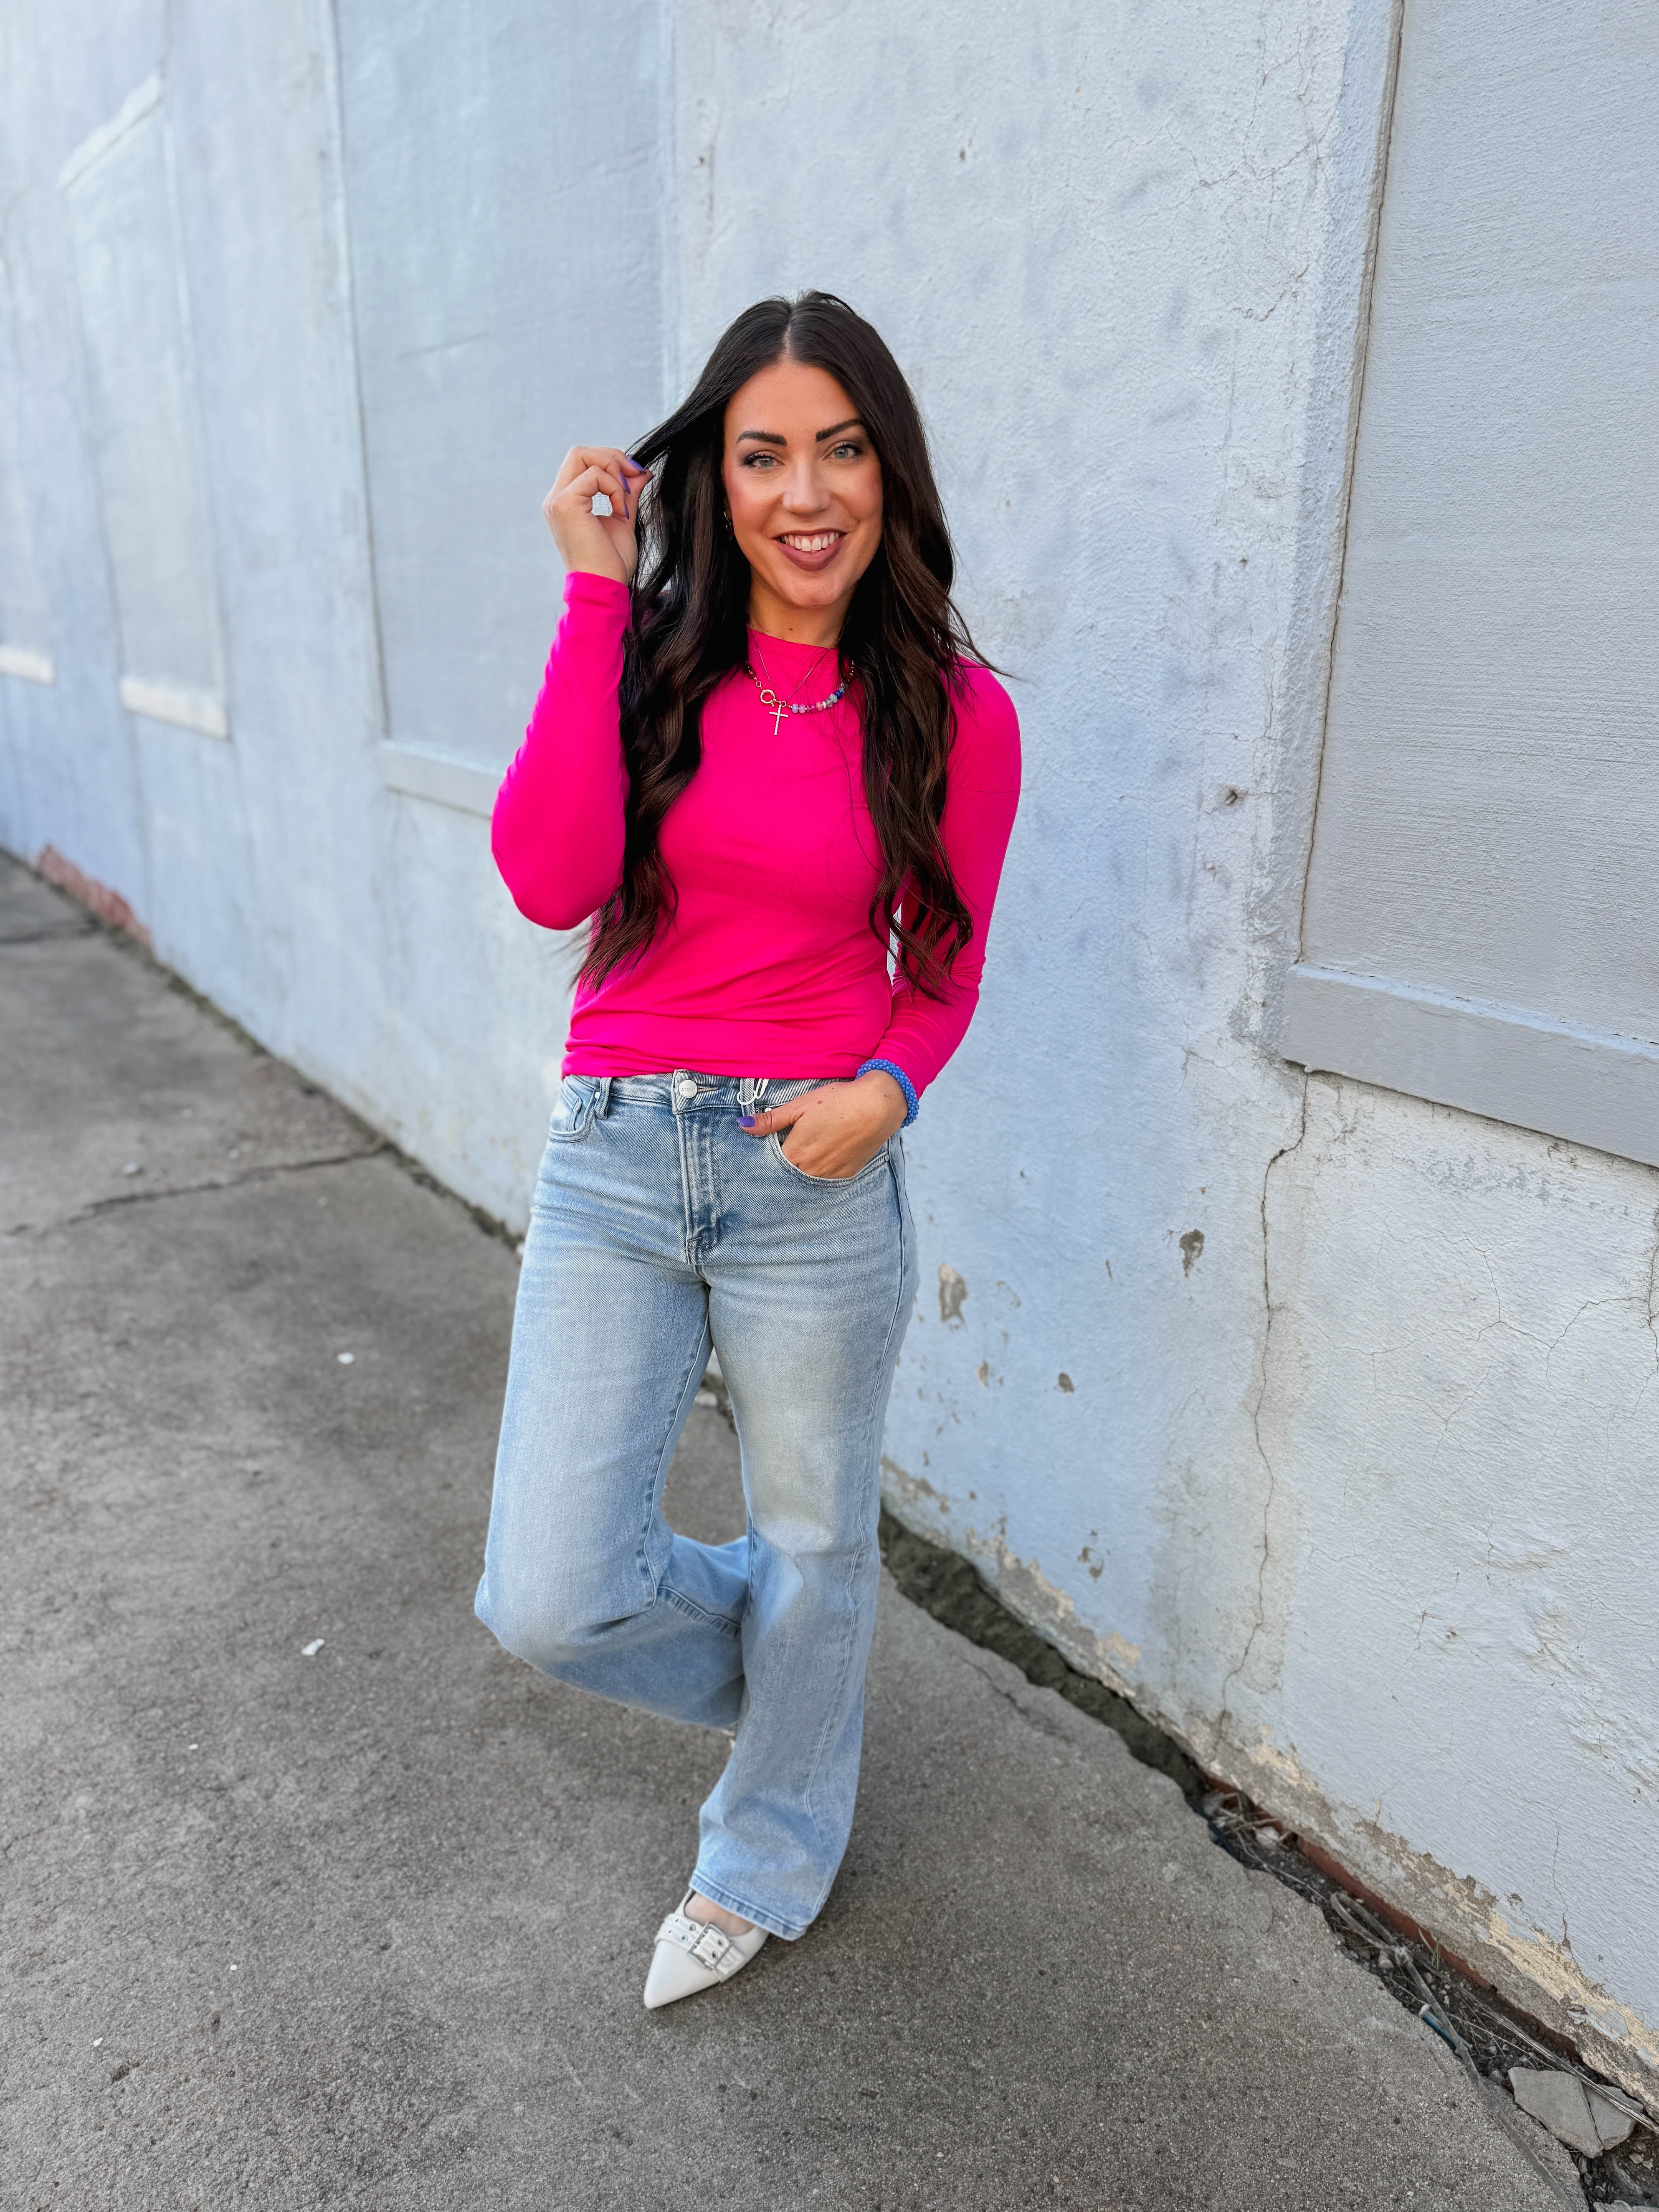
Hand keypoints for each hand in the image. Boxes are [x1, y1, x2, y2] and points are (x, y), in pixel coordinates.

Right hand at [542, 446, 650, 584]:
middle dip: (612, 458)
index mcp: (566, 502)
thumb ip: (627, 493)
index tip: (634, 477)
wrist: (605, 586)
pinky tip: (621, 511)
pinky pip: (594, 474)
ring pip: (583, 455)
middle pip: (579, 452)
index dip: (610, 462)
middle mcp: (556, 499)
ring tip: (625, 499)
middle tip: (634, 475)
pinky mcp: (565, 504)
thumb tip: (641, 471)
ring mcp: (557, 501)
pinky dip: (614, 488)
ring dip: (613, 469)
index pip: (582, 461)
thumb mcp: (623, 519)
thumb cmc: (612, 563)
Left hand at [740, 1071, 907, 1178]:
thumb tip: (743, 1126)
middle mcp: (810, 1169)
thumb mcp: (801, 1105)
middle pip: (787, 1176)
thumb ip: (771, 1120)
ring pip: (806, 1180)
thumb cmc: (838, 1102)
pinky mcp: (845, 1174)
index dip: (765, 1161)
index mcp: (795, 1152)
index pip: (770, 1166)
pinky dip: (818, 1173)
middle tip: (781, 1157)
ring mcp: (829, 1175)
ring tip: (802, 1157)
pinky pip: (825, 1180)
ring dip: (800, 1172)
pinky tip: (821, 1160)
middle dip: (781, 1169)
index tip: (763, 1154)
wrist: (877, 1107)